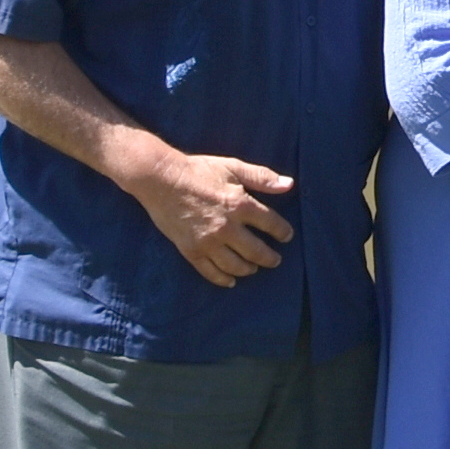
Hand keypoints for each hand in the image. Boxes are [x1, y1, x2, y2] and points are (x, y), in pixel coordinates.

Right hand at [131, 148, 293, 286]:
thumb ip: (262, 177)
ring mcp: (208, 242)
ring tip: (254, 268)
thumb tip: (289, 185)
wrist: (159, 179)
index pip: (272, 224)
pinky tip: (231, 281)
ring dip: (249, 269)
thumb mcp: (233, 167)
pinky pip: (210, 272)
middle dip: (270, 258)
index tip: (286, 236)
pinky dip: (223, 280)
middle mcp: (226, 227)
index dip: (283, 232)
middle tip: (275, 260)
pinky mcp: (191, 250)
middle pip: (256, 251)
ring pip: (236, 266)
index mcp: (239, 204)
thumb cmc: (198, 170)